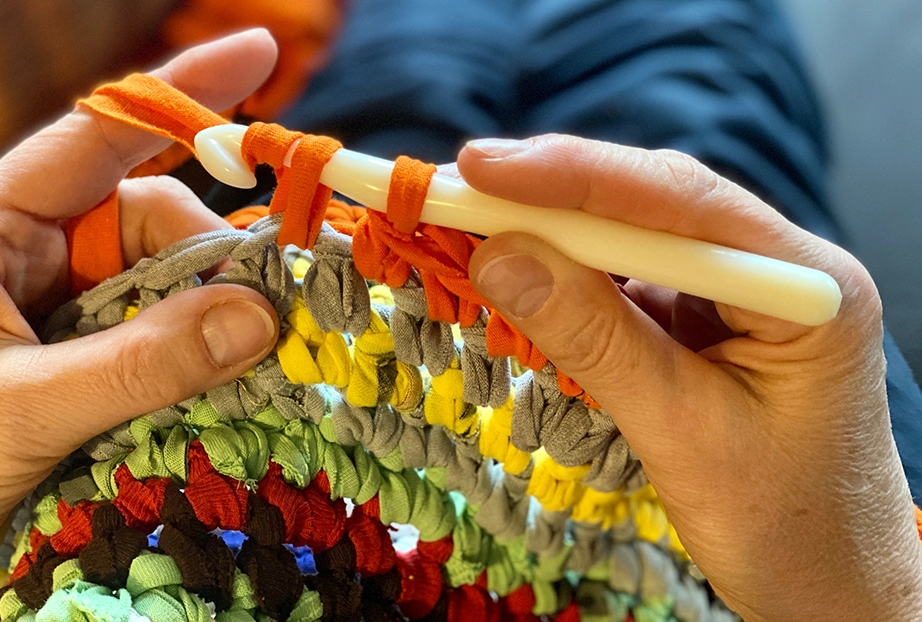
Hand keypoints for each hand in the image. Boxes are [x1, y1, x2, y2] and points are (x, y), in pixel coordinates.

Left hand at [0, 30, 280, 584]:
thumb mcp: (19, 413)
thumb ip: (139, 364)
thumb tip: (260, 316)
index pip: (91, 139)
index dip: (179, 94)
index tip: (259, 53)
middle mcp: (22, 257)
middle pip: (148, 224)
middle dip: (212, 263)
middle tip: (271, 323)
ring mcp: (50, 311)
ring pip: (160, 286)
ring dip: (208, 321)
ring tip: (250, 370)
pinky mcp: (72, 363)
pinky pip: (153, 339)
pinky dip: (191, 359)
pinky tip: (221, 387)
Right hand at [460, 136, 921, 618]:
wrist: (829, 584)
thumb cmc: (783, 524)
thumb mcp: (682, 431)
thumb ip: (595, 339)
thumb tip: (499, 257)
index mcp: (805, 284)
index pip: (679, 202)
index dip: (572, 177)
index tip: (478, 169)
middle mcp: (776, 267)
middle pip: (651, 205)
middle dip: (549, 198)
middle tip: (451, 190)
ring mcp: (737, 292)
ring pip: (631, 239)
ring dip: (549, 236)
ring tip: (468, 226)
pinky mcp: (704, 320)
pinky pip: (626, 283)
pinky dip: (567, 281)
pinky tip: (519, 276)